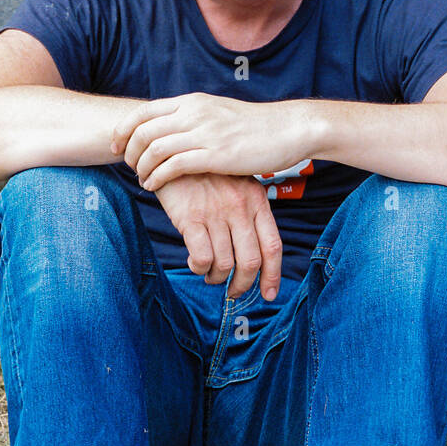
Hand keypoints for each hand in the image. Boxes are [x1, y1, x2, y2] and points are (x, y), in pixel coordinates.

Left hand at [111, 92, 310, 190]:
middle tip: (128, 166)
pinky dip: (157, 177)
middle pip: (143, 130)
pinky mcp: (215, 155)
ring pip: (154, 149)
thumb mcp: (216, 111)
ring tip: (142, 179)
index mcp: (192, 100)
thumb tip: (168, 127)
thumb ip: (192, 116)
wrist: (286, 129)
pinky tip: (155, 186)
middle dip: (128, 151)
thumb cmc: (252, 126)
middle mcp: (194, 112)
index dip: (123, 129)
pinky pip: (173, 166)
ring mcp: (204, 133)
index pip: (143, 111)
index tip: (117, 145)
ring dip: (141, 167)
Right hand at [154, 172, 282, 299]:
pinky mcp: (191, 217)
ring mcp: (215, 212)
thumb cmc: (207, 173)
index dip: (273, 275)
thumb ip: (249, 212)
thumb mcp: (237, 184)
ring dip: (217, 278)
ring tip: (210, 274)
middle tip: (232, 292)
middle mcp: (240, 207)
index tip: (269, 294)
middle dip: (242, 285)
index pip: (273, 246)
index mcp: (256, 200)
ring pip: (224, 264)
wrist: (173, 151)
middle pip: (250, 262)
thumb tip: (256, 253)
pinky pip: (202, 258)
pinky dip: (199, 267)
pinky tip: (195, 262)